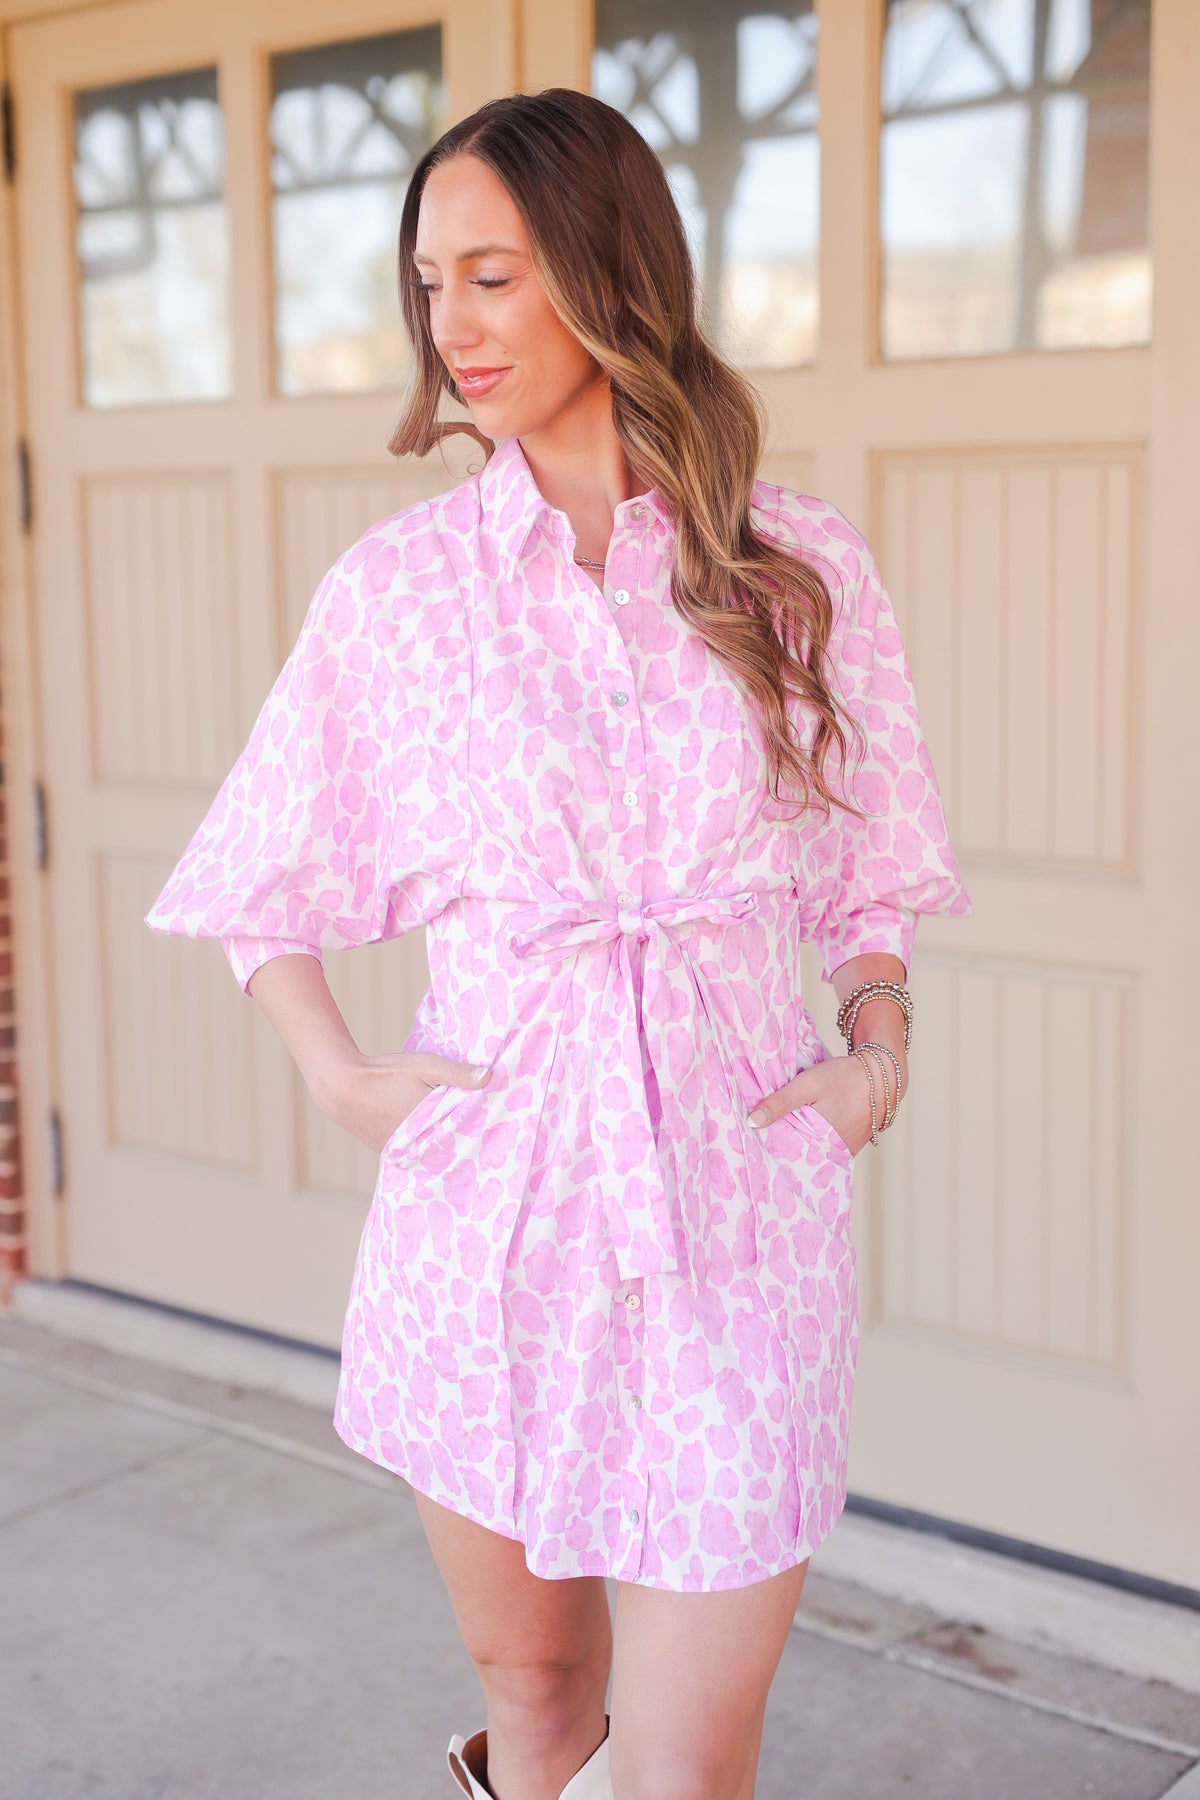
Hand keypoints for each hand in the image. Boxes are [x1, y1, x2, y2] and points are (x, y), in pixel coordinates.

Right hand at [319, 1051, 491, 1153]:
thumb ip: (456, 1073)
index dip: (478, 1131)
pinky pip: (414, 1152)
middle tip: (484, 1138)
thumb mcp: (425, 1066)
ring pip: (430, 1151)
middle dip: (462, 1140)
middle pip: (447, 1146)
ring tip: (462, 1139)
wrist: (342, 1087)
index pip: (462, 1135)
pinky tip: (433, 1138)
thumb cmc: (386, 1074)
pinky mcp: (389, 1151)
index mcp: (430, 1126)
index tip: (494, 1130)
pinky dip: (424, 1146)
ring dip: (443, 1145)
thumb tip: (488, 1077)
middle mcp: (416, 1144)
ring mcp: (401, 1151)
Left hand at [746, 1053, 887, 1156]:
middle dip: (783, 1150)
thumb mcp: (808, 1084)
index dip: (770, 1148)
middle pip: (800, 1155)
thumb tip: (752, 1122)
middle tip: (762, 1143)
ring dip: (800, 1147)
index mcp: (819, 1139)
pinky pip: (828, 1150)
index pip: (786, 1153)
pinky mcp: (852, 1147)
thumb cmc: (843, 1077)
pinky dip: (816, 1144)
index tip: (754, 1145)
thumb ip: (780, 1102)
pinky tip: (804, 1135)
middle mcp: (833, 1151)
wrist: (882, 1075)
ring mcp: (844, 1151)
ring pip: (814, 1153)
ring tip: (780, 1138)